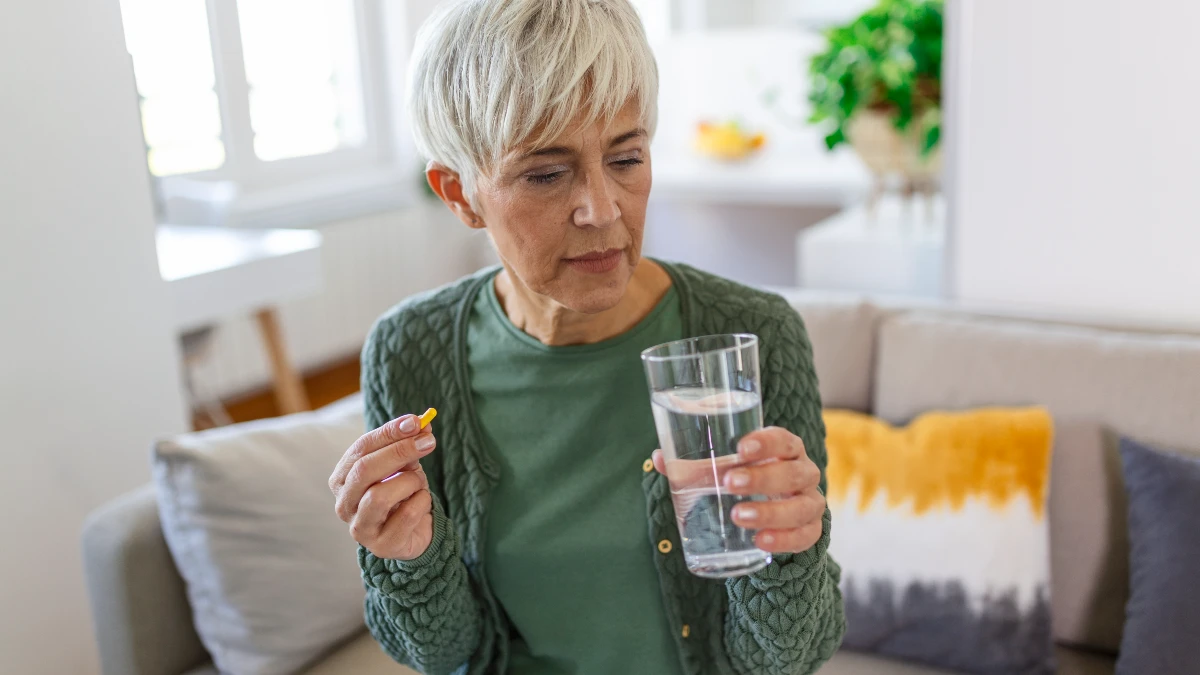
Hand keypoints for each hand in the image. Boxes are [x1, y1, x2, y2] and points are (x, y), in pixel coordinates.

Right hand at [329, 414, 437, 560]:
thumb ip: (408, 444)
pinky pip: (406, 515)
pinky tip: (422, 503)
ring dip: (410, 482)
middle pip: (364, 470)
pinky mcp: (381, 546)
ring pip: (380, 496)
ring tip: (419, 482)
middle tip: (428, 442)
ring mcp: (360, 528)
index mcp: (342, 478)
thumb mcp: (405, 464)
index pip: (360, 449)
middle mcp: (343, 504)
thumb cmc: (404, 493)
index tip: (416, 421)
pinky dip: (421, 502)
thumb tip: (423, 426)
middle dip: (399, 451)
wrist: (416, 531)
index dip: (389, 432)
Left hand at [653, 426, 824, 553]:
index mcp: (786, 450)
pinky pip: (804, 536)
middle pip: (794, 473)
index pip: (785, 440)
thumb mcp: (725, 469)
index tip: (742, 448)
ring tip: (739, 516)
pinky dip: (784, 540)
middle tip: (729, 483)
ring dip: (771, 511)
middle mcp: (803, 474)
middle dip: (762, 478)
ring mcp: (810, 503)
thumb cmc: (746, 479)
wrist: (774, 515)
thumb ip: (694, 464)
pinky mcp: (810, 531)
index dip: (768, 442)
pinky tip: (761, 541)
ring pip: (802, 507)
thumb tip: (660, 458)